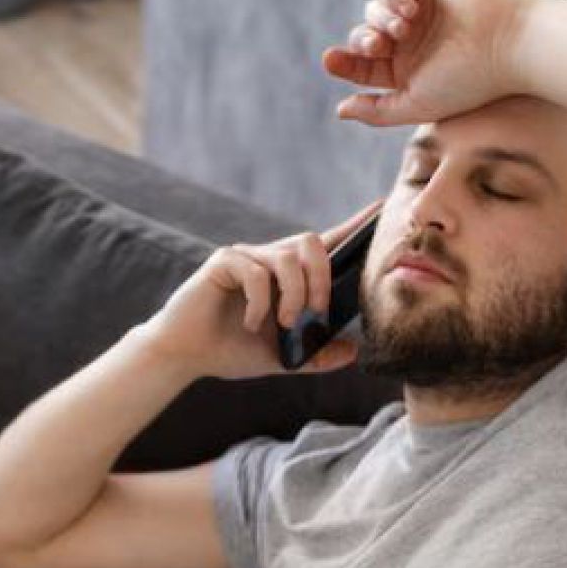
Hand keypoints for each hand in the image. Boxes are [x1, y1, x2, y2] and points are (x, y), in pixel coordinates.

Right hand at [134, 200, 382, 380]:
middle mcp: (268, 259)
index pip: (325, 245)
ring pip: (287, 258)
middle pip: (311, 242)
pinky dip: (260, 302)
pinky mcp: (223, 262)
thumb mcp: (282, 359)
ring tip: (285, 324)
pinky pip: (256, 272)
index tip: (380, 208)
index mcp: (286, 277)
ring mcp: (246, 257)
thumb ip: (315, 355)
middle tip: (316, 314)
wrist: (186, 356)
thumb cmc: (230, 351)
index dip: (353, 226)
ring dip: (295, 295)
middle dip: (323, 279)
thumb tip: (352, 351)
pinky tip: (252, 323)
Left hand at [322, 0, 529, 126]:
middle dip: (362, 41)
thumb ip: (377, 111)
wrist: (508, 46)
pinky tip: (409, 10)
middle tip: (376, 46)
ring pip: (374, 10)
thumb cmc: (467, 82)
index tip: (330, 60)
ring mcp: (419, 13)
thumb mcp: (416, 105)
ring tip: (402, 29)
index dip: (343, 62)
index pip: (363, 67)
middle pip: (363, 37)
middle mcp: (409, 43)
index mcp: (404, 72)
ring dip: (380, 19)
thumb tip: (340, 110)